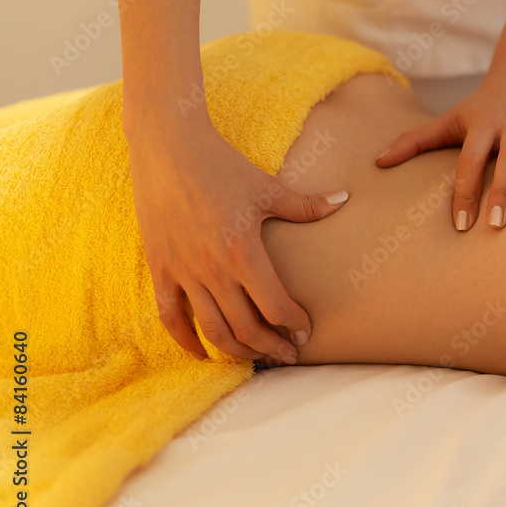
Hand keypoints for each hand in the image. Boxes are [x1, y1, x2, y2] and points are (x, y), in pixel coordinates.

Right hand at [124, 100, 348, 362]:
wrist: (169, 148)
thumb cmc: (223, 166)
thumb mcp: (268, 188)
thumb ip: (306, 206)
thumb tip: (345, 199)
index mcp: (243, 253)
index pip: (275, 306)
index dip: (294, 324)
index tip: (306, 332)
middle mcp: (212, 270)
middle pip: (246, 329)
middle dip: (271, 347)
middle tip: (289, 355)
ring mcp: (183, 272)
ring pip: (211, 331)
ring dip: (237, 352)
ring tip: (256, 357)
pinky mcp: (160, 269)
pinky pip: (170, 317)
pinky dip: (186, 341)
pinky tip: (203, 353)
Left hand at [375, 60, 505, 229]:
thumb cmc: (481, 108)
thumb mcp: (448, 121)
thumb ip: (415, 142)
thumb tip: (377, 163)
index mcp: (481, 126)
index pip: (468, 162)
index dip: (463, 193)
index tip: (461, 226)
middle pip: (505, 158)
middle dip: (501, 190)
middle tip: (497, 224)